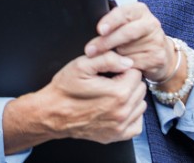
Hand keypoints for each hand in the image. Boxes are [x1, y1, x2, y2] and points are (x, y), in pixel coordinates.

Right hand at [2, 51, 145, 151]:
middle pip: (140, 88)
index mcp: (118, 93)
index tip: (111, 72)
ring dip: (131, 98)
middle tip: (110, 81)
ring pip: (141, 105)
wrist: (52, 113)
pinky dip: (132, 115)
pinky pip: (137, 124)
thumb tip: (128, 62)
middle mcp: (122, 112)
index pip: (136, 73)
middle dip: (128, 82)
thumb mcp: (82, 65)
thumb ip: (108, 59)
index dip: (123, 68)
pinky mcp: (116, 136)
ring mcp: (120, 126)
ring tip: (113, 94)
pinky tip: (118, 108)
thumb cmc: (65, 89)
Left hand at [85, 2, 176, 84]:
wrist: (160, 53)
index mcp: (140, 11)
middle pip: (126, 32)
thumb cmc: (133, 37)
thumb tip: (87, 29)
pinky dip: (123, 68)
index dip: (111, 21)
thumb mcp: (123, 25)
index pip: (124, 13)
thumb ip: (111, 24)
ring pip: (128, 51)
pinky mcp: (158, 58)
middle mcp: (151, 23)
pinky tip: (120, 67)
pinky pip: (134, 64)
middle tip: (90, 50)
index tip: (100, 30)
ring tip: (108, 59)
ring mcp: (156, 41)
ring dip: (114, 57)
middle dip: (106, 42)